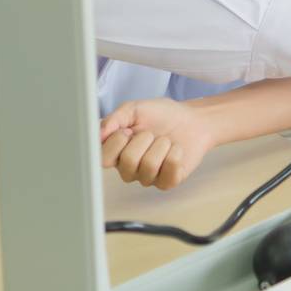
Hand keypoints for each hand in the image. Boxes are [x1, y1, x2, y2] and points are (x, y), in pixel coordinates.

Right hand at [98, 98, 216, 189]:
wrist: (191, 118)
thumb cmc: (161, 115)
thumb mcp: (135, 109)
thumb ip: (115, 119)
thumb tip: (99, 134)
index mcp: (117, 152)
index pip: (103, 160)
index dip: (116, 143)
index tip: (127, 130)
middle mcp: (130, 168)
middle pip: (128, 164)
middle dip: (144, 141)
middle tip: (151, 133)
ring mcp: (149, 177)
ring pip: (149, 168)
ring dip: (161, 146)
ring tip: (166, 140)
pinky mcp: (168, 181)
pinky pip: (168, 174)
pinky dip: (175, 155)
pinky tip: (176, 149)